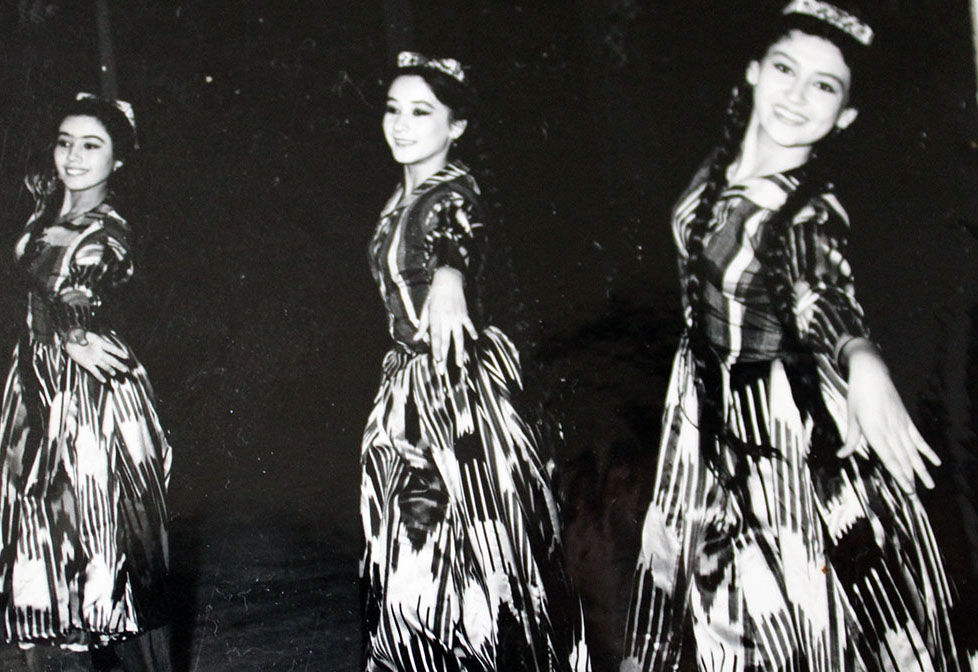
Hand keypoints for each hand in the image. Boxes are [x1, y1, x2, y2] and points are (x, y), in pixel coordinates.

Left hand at [64, 331, 129, 382]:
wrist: (69, 340)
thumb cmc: (75, 334)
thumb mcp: (76, 333)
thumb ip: (80, 337)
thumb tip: (83, 343)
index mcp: (98, 342)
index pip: (111, 348)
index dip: (118, 352)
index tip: (126, 356)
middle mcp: (98, 351)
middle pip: (110, 359)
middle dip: (118, 364)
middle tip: (125, 370)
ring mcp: (93, 358)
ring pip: (104, 365)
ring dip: (110, 370)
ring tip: (114, 374)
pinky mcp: (87, 364)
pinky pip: (94, 371)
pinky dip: (99, 376)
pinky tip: (103, 380)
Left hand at [414, 267, 476, 374]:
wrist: (448, 279)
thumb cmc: (434, 295)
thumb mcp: (425, 308)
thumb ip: (423, 325)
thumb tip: (417, 339)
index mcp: (434, 317)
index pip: (435, 337)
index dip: (436, 349)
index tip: (437, 361)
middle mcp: (446, 318)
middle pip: (445, 341)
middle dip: (443, 356)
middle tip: (441, 370)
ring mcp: (456, 316)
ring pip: (458, 337)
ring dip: (459, 351)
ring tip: (459, 364)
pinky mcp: (464, 313)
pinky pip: (469, 324)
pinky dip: (472, 331)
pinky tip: (475, 339)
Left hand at [838, 338, 939, 491]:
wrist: (871, 372)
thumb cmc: (857, 395)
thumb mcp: (851, 416)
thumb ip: (851, 438)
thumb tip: (842, 455)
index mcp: (874, 430)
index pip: (888, 457)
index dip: (898, 474)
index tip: (906, 488)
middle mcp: (890, 429)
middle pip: (903, 458)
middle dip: (909, 478)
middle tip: (916, 495)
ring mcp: (901, 424)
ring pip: (913, 451)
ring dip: (921, 469)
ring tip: (930, 485)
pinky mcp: (906, 419)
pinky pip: (918, 438)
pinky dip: (927, 450)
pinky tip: (936, 462)